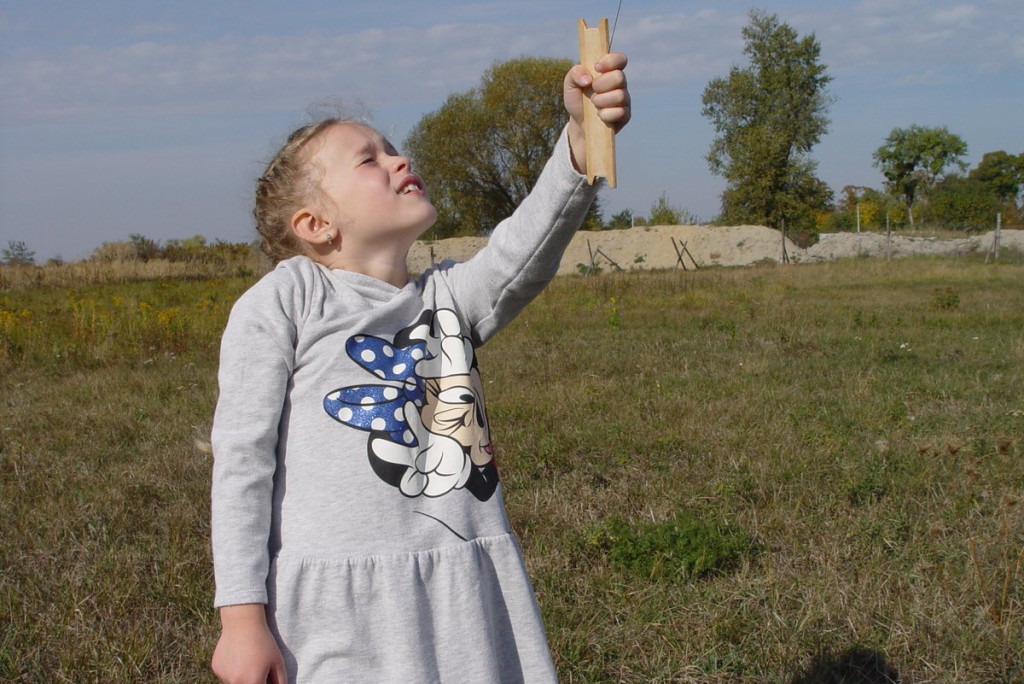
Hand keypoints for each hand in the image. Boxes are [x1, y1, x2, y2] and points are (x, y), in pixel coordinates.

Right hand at [211, 604, 287, 683]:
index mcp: (253, 682)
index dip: (264, 681)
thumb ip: (280, 680)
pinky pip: (225, 674)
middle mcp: (236, 682)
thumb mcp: (277, 661)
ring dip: (241, 676)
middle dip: (252, 680)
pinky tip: (236, 654)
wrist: (242, 622)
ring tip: (246, 658)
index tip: (264, 673)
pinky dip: (231, 669)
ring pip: (234, 681)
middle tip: (255, 665)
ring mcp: (224, 676)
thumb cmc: (263, 641)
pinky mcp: (215, 669)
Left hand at [564, 51, 630, 172]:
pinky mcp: (625, 115)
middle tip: (592, 91)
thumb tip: (588, 79)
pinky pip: (620, 112)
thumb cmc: (577, 99)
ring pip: (620, 95)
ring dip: (601, 101)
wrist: (578, 123)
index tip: (596, 67)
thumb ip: (575, 73)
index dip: (611, 61)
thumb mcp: (570, 84)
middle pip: (619, 77)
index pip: (620, 59)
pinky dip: (605, 115)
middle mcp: (620, 83)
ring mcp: (624, 99)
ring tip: (594, 104)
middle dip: (601, 85)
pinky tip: (599, 115)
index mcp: (609, 71)